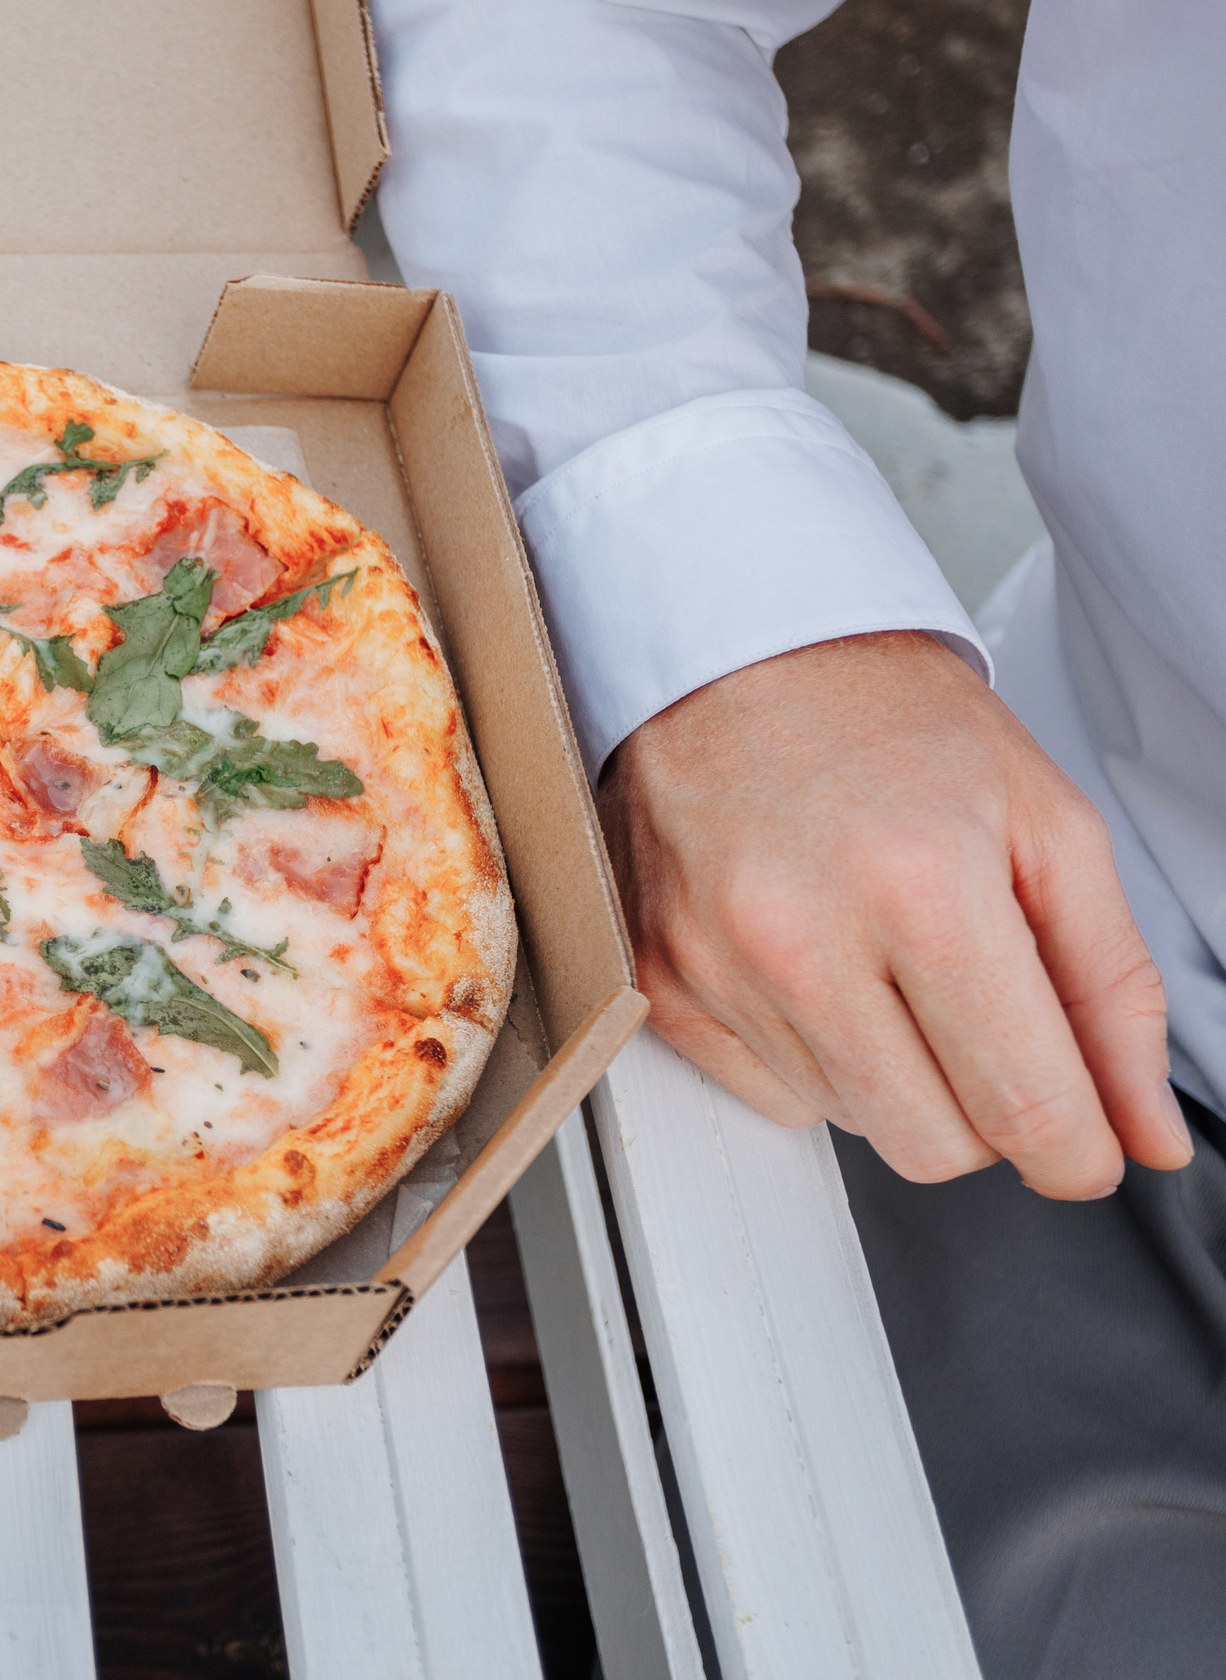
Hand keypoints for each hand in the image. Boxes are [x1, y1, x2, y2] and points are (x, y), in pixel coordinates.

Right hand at [602, 630, 1183, 1196]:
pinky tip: (821, 971)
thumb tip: (1142, 1134)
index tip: (1086, 1143)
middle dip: (986, 1113)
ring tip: (891, 967)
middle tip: (989, 1030)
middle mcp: (802, 934)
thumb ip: (1111, 989)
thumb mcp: (1049, 823)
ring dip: (898, 1076)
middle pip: (935, 1146)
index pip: (1025, 1106)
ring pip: (852, 1125)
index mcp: (925, 885)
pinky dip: (816, 1057)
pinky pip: (769, 1094)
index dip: (1078, 1151)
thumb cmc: (887, 717)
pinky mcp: (659, 978)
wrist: (731, 649)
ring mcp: (715, 963)